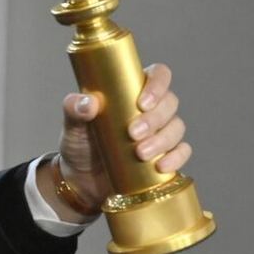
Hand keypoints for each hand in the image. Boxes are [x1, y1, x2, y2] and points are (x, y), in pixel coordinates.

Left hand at [49, 63, 190, 220]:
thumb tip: (88, 102)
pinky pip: (181, 152)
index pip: (158, 75)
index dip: (157, 84)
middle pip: (169, 103)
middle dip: (154, 118)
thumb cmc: (80, 143)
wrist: (82, 178)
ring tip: (140, 153)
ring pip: (176, 127)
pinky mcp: (165, 154)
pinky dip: (176, 158)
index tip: (142, 103)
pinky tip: (161, 166)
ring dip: (162, 140)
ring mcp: (160, 132)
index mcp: (132, 91)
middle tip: (133, 133)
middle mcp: (151, 109)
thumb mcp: (72, 125)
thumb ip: (74, 109)